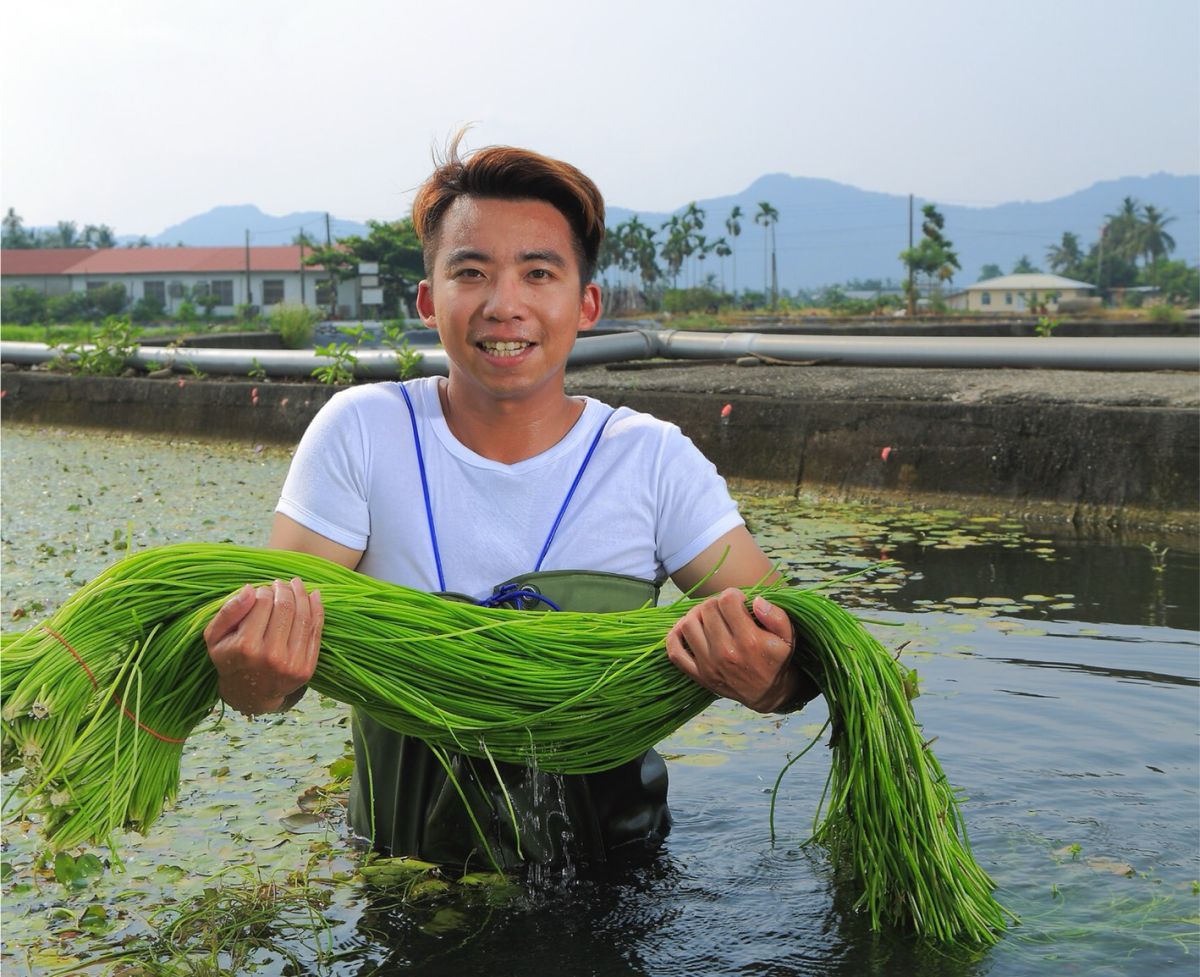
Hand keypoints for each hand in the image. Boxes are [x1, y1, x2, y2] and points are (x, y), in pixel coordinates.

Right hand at [203, 577, 322, 715]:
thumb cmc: (230, 659)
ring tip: (296, 584)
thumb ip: (228, 612)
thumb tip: (250, 589)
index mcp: (245, 646)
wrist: (249, 694)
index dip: (264, 590)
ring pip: (303, 617)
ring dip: (302, 595)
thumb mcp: (215, 637)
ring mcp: (291, 664)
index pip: (262, 603)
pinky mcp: (306, 669)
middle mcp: (270, 656)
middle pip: (285, 608)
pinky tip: (314, 595)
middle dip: (284, 589)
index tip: (262, 589)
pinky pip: (315, 632)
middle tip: (281, 583)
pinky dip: (317, 610)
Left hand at [666, 589, 804, 712]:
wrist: (767, 693)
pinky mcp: (698, 675)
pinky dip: (674, 636)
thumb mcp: (788, 638)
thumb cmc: (776, 660)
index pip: (727, 602)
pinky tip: (686, 629)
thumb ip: (776, 616)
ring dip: (696, 614)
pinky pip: (675, 652)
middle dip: (715, 602)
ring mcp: (709, 665)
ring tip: (708, 616)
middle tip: (724, 608)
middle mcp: (726, 653)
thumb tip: (756, 600)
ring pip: (688, 624)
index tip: (739, 600)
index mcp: (749, 641)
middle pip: (707, 609)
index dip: (733, 594)